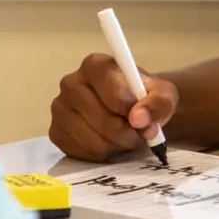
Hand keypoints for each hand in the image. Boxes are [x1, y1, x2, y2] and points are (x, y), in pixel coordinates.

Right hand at [49, 53, 179, 161]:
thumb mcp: (163, 95)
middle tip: (138, 135)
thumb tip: (139, 119)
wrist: (130, 112)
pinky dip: (100, 153)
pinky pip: (82, 152)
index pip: (113, 93)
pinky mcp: (55, 132)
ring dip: (116, 145)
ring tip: (125, 138)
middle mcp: (70, 83)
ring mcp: (59, 108)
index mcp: (95, 65)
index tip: (143, 119)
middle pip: (102, 119)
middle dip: (126, 133)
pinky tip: (107, 143)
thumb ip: (158, 103)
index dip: (132, 111)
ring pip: (92, 139)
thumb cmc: (143, 98)